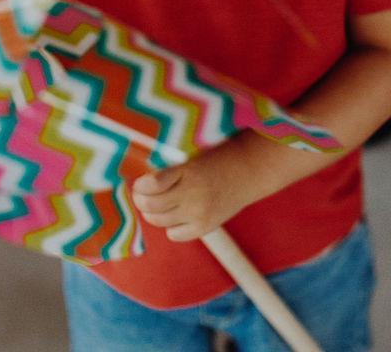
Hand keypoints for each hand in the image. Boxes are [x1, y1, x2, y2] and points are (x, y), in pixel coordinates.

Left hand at [131, 139, 256, 241]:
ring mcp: (199, 214)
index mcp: (189, 171)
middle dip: (141, 199)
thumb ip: (171, 168)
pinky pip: (174, 234)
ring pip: (159, 221)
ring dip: (153, 212)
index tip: (140, 181)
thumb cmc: (218, 156)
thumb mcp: (193, 155)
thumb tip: (140, 181)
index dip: (141, 185)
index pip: (153, 184)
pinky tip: (177, 213)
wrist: (250, 170)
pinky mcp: (205, 227)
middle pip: (150, 205)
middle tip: (142, 194)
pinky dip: (170, 226)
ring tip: (159, 202)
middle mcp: (193, 194)